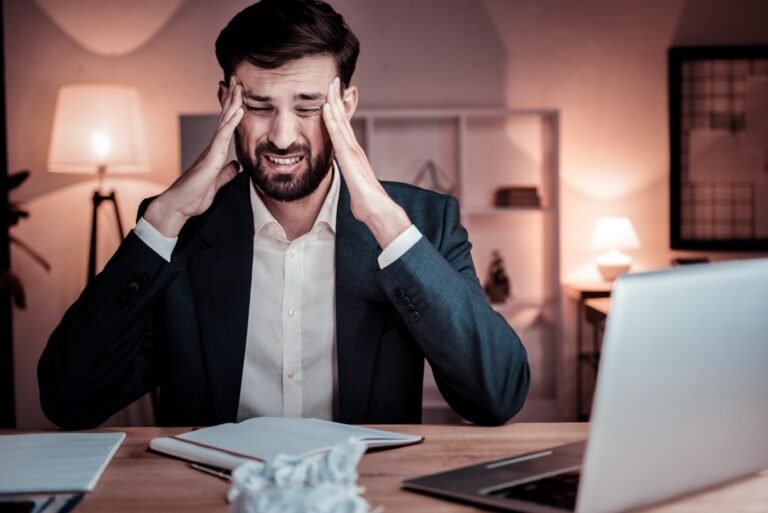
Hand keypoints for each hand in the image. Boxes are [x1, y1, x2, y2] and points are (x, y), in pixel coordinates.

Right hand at [145, 77, 244, 236]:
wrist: (177, 208)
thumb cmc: (193, 198)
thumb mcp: (216, 184)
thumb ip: (226, 173)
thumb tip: (236, 165)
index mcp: (215, 153)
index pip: (226, 127)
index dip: (232, 111)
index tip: (239, 95)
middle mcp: (212, 148)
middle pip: (225, 118)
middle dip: (232, 99)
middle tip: (238, 79)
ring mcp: (211, 151)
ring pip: (224, 122)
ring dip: (232, 103)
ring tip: (239, 85)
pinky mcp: (211, 158)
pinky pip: (223, 136)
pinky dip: (232, 121)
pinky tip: (239, 109)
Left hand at [322, 77, 410, 247]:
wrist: (378, 211)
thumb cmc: (368, 205)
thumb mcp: (355, 190)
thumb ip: (351, 184)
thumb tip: (351, 190)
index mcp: (353, 156)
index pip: (343, 130)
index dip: (337, 113)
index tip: (332, 98)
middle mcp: (354, 150)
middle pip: (343, 120)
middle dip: (337, 100)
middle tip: (333, 81)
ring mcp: (352, 152)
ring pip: (341, 122)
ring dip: (335, 103)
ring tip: (330, 85)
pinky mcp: (349, 158)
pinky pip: (338, 135)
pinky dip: (332, 119)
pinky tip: (325, 107)